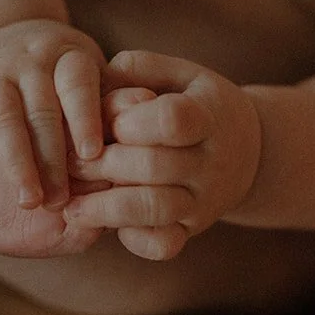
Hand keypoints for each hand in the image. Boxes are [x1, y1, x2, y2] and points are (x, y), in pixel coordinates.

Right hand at [0, 20, 105, 206]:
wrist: (4, 37)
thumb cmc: (66, 76)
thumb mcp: (92, 76)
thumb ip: (115, 98)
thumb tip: (148, 111)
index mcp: (68, 57)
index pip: (76, 83)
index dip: (84, 117)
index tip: (93, 155)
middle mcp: (29, 62)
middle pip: (40, 109)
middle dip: (51, 157)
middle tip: (62, 200)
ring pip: (2, 118)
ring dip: (15, 162)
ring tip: (29, 201)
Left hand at [63, 49, 261, 260]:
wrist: (246, 151)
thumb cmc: (195, 103)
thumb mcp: (178, 74)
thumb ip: (137, 69)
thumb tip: (97, 78)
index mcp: (207, 115)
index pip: (173, 120)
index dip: (134, 121)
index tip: (112, 123)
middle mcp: (211, 161)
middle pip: (154, 166)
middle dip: (103, 164)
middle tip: (68, 161)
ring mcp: (203, 200)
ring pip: (154, 209)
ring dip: (104, 209)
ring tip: (69, 205)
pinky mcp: (191, 229)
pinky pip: (164, 245)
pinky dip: (132, 240)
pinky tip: (106, 227)